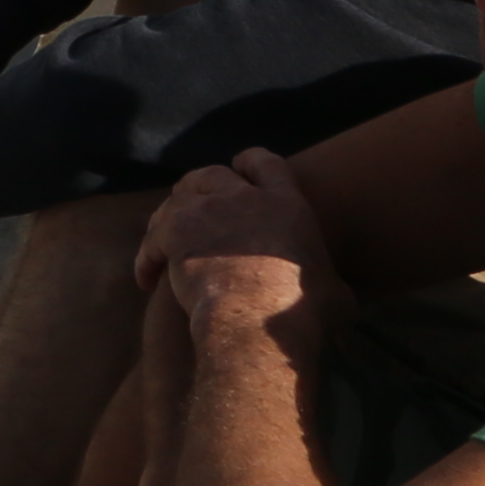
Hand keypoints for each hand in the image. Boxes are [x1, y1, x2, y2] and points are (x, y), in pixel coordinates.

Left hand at [138, 145, 332, 319]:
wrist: (258, 323)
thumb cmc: (303, 315)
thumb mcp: (337, 296)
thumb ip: (332, 284)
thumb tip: (337, 297)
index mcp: (287, 205)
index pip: (267, 163)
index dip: (250, 162)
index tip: (239, 166)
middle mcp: (243, 198)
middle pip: (211, 174)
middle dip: (200, 186)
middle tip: (191, 208)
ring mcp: (205, 211)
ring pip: (176, 199)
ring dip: (168, 218)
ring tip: (161, 241)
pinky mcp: (175, 233)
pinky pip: (152, 238)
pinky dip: (147, 257)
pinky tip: (146, 279)